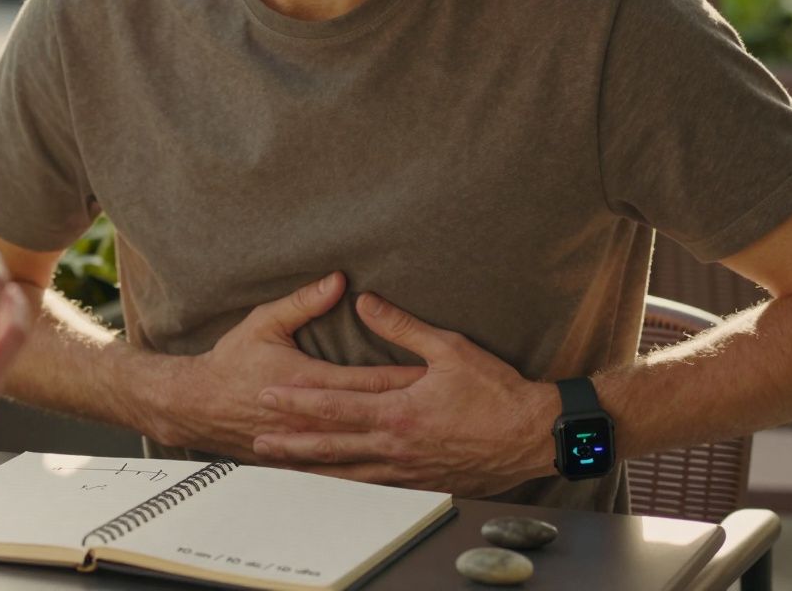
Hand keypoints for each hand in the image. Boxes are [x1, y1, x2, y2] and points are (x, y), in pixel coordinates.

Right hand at [148, 273, 426, 461]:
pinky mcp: (301, 458)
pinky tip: (395, 472)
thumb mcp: (264, 323)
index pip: (368, 381)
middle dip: (413, 410)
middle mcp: (313, 417)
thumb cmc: (232, 362)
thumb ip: (303, 302)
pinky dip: (369, 468)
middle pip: (374, 415)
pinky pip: (342, 468)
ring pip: (364, 447)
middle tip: (451, 408)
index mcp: (309, 382)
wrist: (200, 405)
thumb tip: (338, 281)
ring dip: (396, 443)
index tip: (436, 374)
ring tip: (435, 442)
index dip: (405, 378)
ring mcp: (308, 442)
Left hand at [251, 293, 558, 496]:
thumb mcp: (449, 348)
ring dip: (313, 469)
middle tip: (258, 440)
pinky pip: (375, 488)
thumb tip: (364, 302)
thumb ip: (401, 326)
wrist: (533, 436)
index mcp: (398, 412)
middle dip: (291, 443)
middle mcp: (396, 446)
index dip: (297, 402)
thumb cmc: (496, 391)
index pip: (334, 406)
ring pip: (348, 474)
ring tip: (284, 467)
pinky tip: (334, 485)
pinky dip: (348, 486)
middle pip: (331, 446)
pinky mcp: (422, 483)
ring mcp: (408, 471)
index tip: (267, 396)